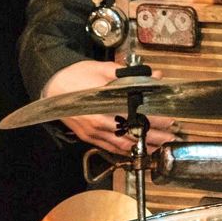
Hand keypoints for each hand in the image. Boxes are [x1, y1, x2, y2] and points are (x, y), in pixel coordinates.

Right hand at [42, 60, 177, 153]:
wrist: (50, 87)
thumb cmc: (76, 75)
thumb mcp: (102, 69)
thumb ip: (130, 75)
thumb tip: (156, 75)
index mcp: (102, 107)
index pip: (136, 116)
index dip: (154, 120)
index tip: (170, 120)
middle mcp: (98, 124)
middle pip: (131, 134)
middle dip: (153, 137)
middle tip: (171, 137)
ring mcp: (92, 133)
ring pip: (122, 145)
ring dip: (142, 147)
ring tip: (160, 147)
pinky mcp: (88, 138)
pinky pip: (110, 148)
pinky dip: (125, 151)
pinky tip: (137, 151)